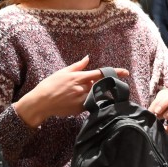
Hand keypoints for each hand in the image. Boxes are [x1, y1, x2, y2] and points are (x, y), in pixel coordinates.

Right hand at [13, 56, 128, 127]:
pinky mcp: (80, 109)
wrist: (41, 102)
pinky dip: (88, 101)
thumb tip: (88, 58)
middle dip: (101, 84)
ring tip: (83, 92)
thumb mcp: (63, 72)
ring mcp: (82, 100)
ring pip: (96, 95)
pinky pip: (89, 104)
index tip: (126, 73)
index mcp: (79, 77)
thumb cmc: (50, 85)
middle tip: (96, 84)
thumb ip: (78, 66)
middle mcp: (82, 88)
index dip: (115, 72)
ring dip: (95, 93)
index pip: (101, 73)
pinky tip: (77, 100)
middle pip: (100, 85)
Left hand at [149, 89, 167, 132]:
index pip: (162, 95)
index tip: (152, 111)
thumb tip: (148, 114)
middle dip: (164, 103)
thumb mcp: (157, 109)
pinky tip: (167, 129)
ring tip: (165, 117)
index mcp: (167, 94)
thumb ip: (153, 110)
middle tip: (157, 112)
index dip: (157, 103)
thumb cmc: (163, 110)